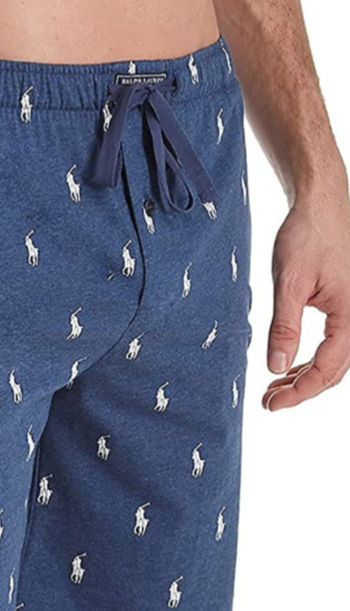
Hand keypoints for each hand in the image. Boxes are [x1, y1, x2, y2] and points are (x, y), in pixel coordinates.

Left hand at [264, 183, 349, 409]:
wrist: (320, 205)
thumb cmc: (307, 236)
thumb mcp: (290, 282)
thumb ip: (284, 326)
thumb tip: (276, 367)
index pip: (328, 369)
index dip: (300, 392)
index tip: (272, 405)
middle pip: (334, 370)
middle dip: (302, 390)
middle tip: (269, 403)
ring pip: (334, 359)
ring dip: (305, 377)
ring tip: (274, 389)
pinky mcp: (344, 306)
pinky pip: (332, 344)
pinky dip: (309, 359)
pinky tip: (288, 365)